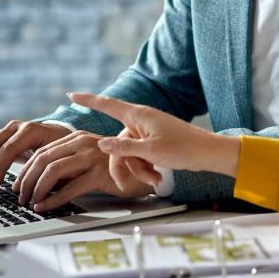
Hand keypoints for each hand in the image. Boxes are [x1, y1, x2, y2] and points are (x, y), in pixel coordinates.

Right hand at [0, 120, 70, 186]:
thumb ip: (46, 172)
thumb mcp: (57, 158)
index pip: (8, 149)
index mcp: (30, 131)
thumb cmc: (60, 148)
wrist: (60, 134)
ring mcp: (7, 130)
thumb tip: (37, 193)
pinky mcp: (2, 136)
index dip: (0, 168)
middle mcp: (16, 127)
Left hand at [10, 130, 152, 211]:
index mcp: (78, 137)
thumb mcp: (88, 160)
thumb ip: (68, 164)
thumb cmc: (115, 169)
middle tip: (20, 196)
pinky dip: (53, 200)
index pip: (43, 151)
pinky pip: (69, 188)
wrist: (146, 173)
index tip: (17, 184)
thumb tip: (39, 181)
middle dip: (27, 180)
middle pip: (44, 160)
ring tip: (31, 202)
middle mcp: (84, 143)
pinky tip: (45, 207)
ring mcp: (93, 157)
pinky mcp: (100, 174)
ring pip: (53, 171)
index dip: (26, 169)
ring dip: (36, 189)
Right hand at [68, 92, 240, 191]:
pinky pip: (140, 156)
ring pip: (128, 154)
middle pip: (116, 144)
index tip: (71, 94)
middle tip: (124, 184)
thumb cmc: (182, 148)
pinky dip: (146, 168)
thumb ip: (123, 148)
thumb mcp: (149, 151)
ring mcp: (148, 133)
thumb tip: (100, 144)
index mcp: (139, 116)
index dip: (88, 100)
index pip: (108, 105)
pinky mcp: (154, 143)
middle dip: (122, 165)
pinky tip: (156, 178)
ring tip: (153, 180)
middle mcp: (141, 121)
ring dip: (137, 170)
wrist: (207, 153)